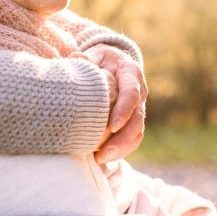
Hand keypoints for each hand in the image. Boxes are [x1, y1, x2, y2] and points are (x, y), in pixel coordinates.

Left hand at [74, 45, 147, 162]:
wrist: (109, 63)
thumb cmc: (97, 60)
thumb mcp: (92, 55)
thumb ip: (85, 60)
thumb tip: (77, 61)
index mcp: (130, 72)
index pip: (131, 93)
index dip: (123, 110)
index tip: (111, 126)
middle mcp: (139, 91)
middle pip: (137, 118)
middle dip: (122, 138)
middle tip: (103, 153)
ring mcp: (138, 108)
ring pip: (137, 132)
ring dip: (121, 148)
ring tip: (101, 159)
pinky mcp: (133, 121)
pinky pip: (133, 139)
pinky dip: (121, 151)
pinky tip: (104, 159)